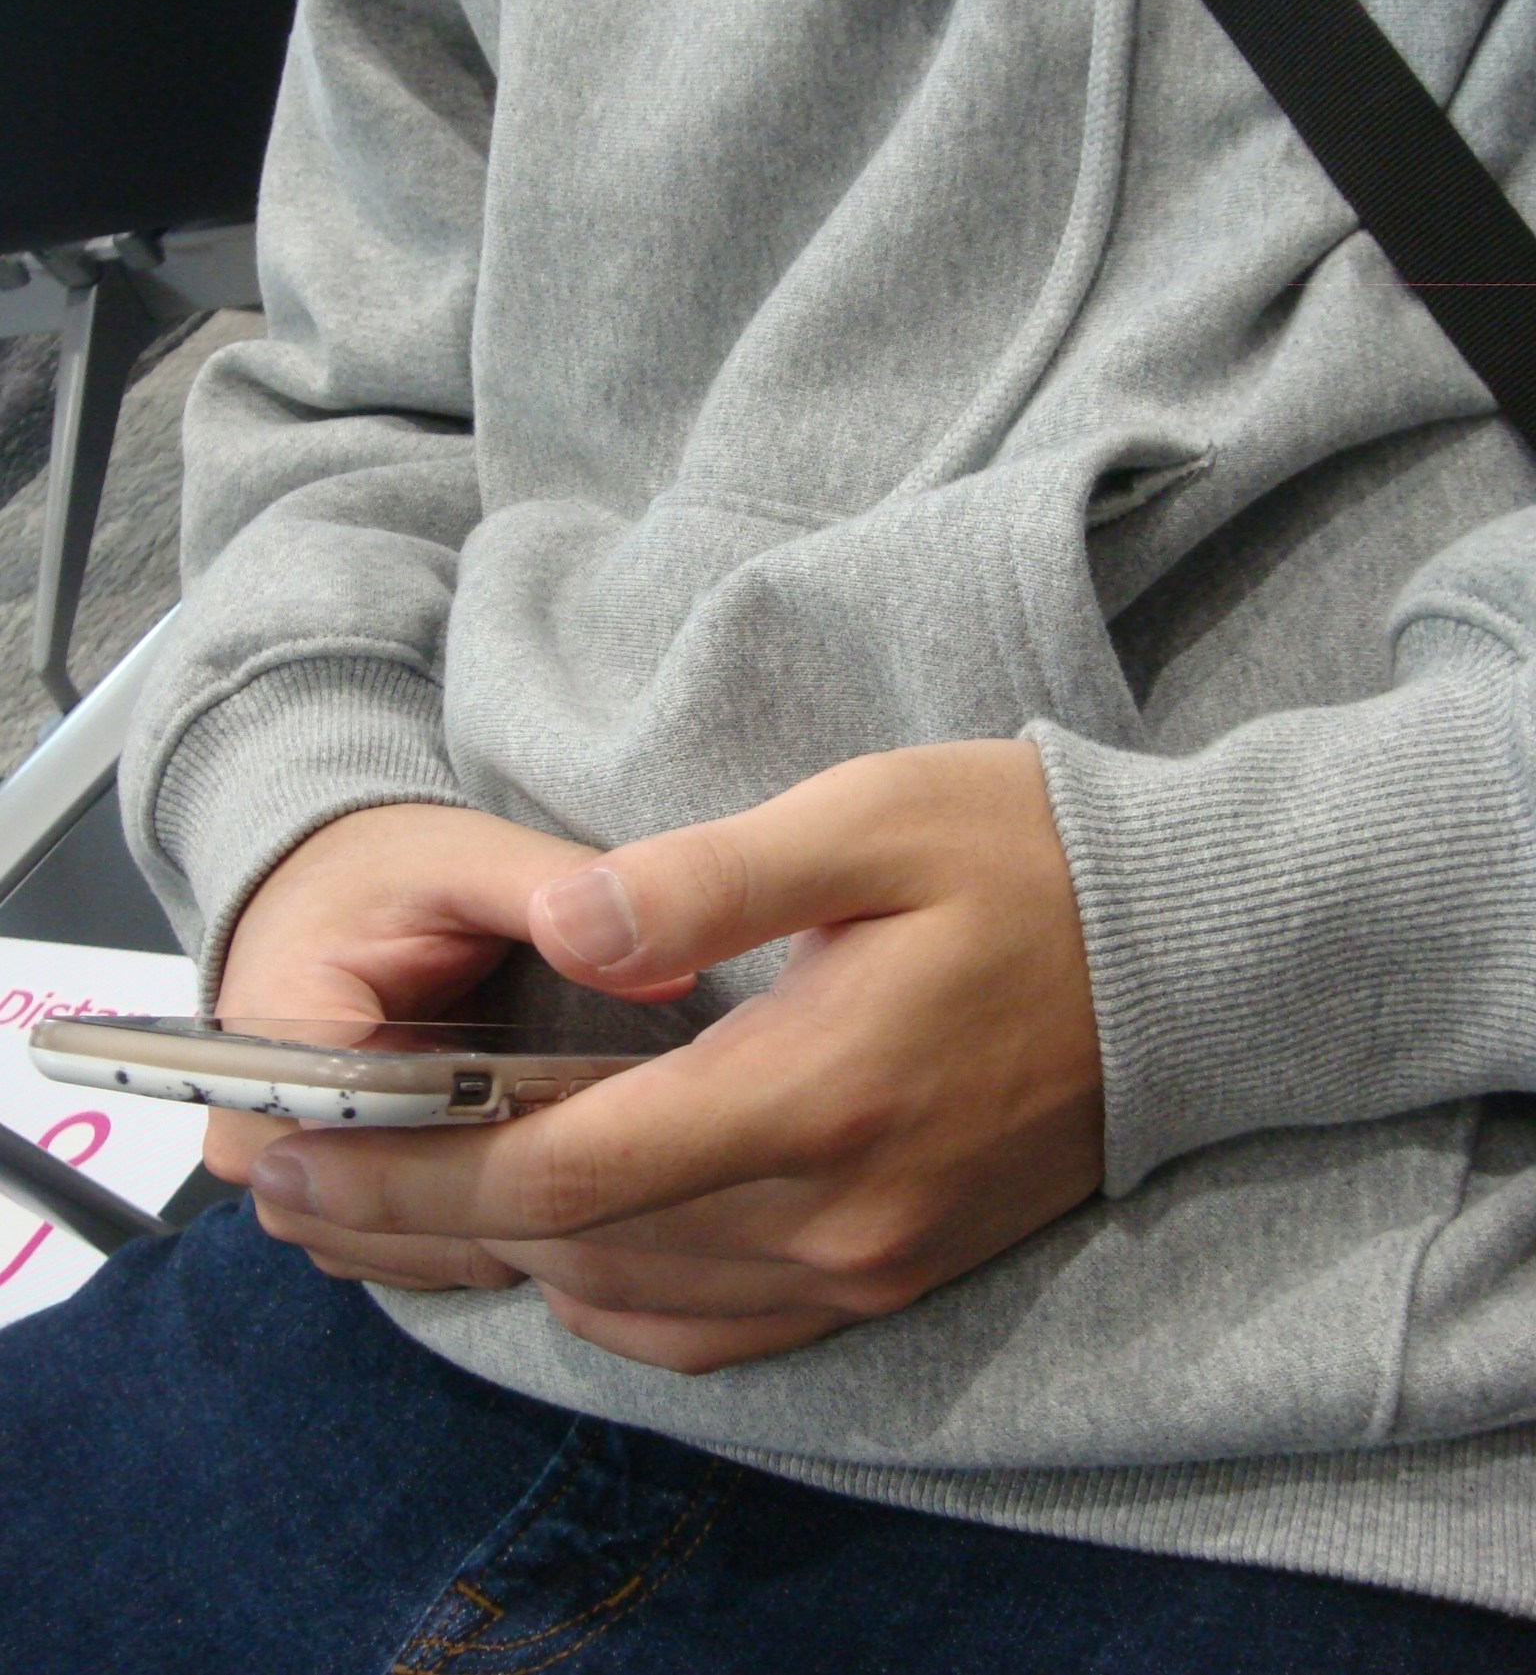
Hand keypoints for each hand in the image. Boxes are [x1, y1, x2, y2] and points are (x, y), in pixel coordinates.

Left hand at [247, 743, 1104, 1367]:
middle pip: (573, 1253)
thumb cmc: (1028, 860)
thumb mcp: (870, 820)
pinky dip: (616, 1297)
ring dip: (504, 1261)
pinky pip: (719, 1331)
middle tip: (290, 1186)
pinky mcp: (896, 1271)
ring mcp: (870, 1262)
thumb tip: (566, 929)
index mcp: (815, 1092)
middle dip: (415, 1221)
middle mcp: (836, 1213)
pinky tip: (564, 1246)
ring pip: (637, 1303)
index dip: (409, 1172)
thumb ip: (708, 879)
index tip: (292, 1153)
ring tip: (397, 1205)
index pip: (562, 1173)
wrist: (1198, 962)